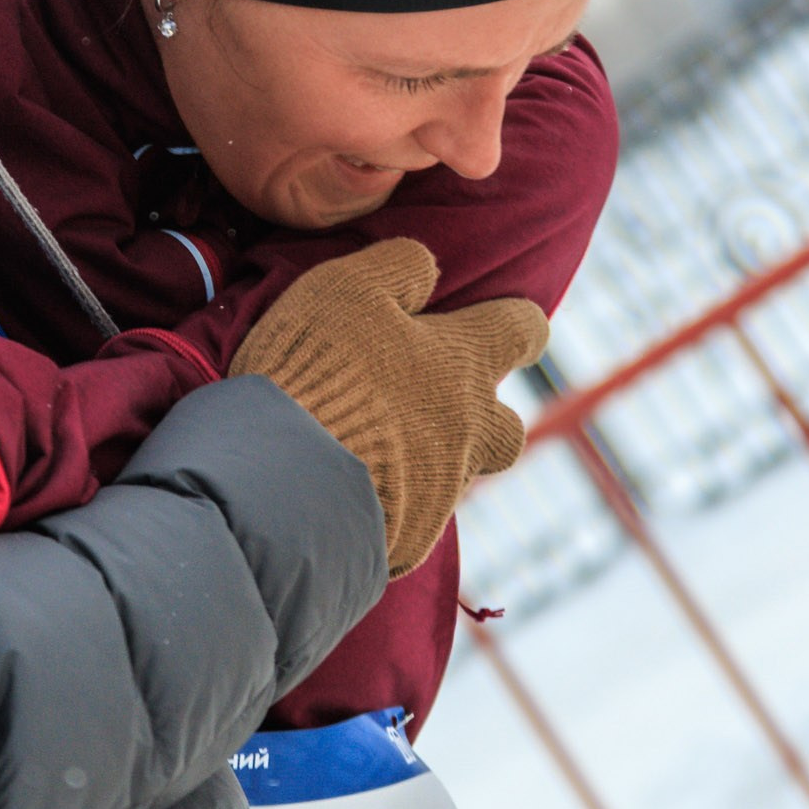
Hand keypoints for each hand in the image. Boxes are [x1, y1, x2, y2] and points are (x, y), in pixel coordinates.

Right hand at [230, 240, 544, 577]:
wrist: (287, 478)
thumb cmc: (319, 369)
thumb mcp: (347, 289)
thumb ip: (396, 269)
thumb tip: (428, 267)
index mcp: (462, 364)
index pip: (520, 332)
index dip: (519, 323)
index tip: (517, 320)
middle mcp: (467, 432)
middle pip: (507, 431)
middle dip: (487, 418)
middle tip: (443, 408)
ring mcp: (440, 493)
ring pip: (454, 479)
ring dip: (428, 465)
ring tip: (376, 455)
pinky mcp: (406, 542)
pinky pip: (406, 521)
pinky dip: (385, 508)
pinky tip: (344, 497)